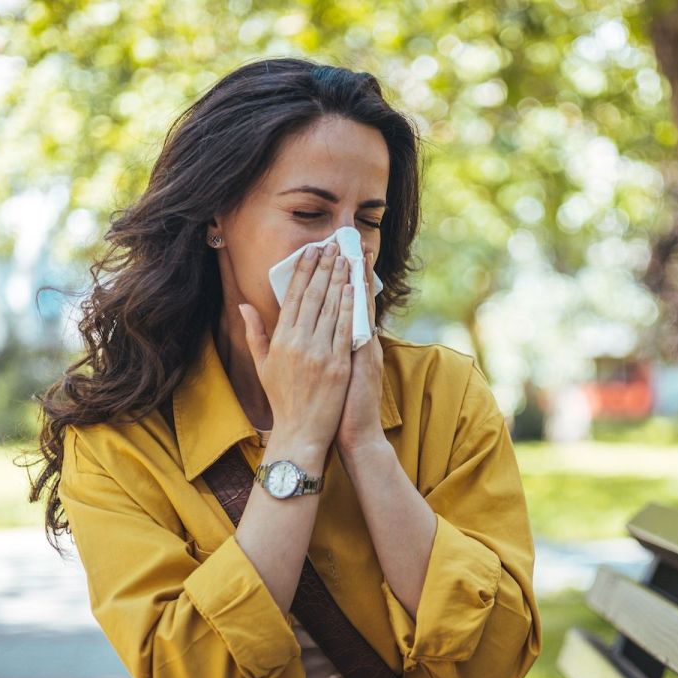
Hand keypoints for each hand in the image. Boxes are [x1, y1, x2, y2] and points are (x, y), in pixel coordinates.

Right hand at [239, 241, 353, 451]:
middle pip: (313, 297)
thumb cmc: (282, 400)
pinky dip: (350, 308)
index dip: (302, 272)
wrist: (300, 432)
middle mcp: (299, 344)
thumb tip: (244, 306)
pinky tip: (354, 289)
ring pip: (331, 309)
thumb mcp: (262, 366)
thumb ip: (255, 333)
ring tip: (345, 259)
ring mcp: (320, 354)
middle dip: (322, 268)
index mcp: (280, 341)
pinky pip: (346, 331)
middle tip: (331, 246)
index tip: (311, 252)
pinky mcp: (339, 366)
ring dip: (339, 281)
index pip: (292, 298)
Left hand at [335, 246, 385, 453]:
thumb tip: (312, 331)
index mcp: (350, 345)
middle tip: (348, 243)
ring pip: (361, 309)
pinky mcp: (366, 360)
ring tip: (356, 254)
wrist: (355, 434)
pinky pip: (363, 328)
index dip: (342, 280)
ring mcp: (365, 350)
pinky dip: (361, 307)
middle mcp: (360, 343)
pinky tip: (358, 288)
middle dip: (350, 271)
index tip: (337, 255)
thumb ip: (325, 350)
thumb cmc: (339, 408)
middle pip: (355, 300)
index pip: (345, 305)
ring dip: (359, 281)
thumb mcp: (332, 375)